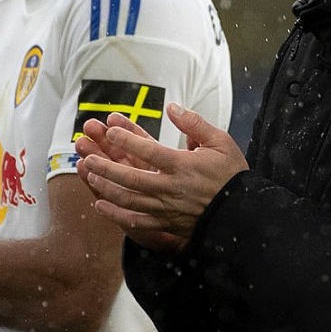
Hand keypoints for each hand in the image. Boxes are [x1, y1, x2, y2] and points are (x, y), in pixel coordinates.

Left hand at [75, 103, 247, 254]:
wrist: (242, 213)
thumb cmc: (232, 175)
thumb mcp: (220, 142)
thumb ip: (194, 124)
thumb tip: (173, 108)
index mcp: (183, 165)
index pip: (149, 150)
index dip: (127, 139)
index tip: (110, 129)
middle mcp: (171, 188)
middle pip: (131, 177)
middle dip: (106, 166)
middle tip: (88, 155)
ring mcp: (167, 208)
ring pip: (129, 199)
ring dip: (107, 187)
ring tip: (90, 175)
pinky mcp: (166, 223)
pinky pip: (136, 221)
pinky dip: (116, 215)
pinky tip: (100, 205)